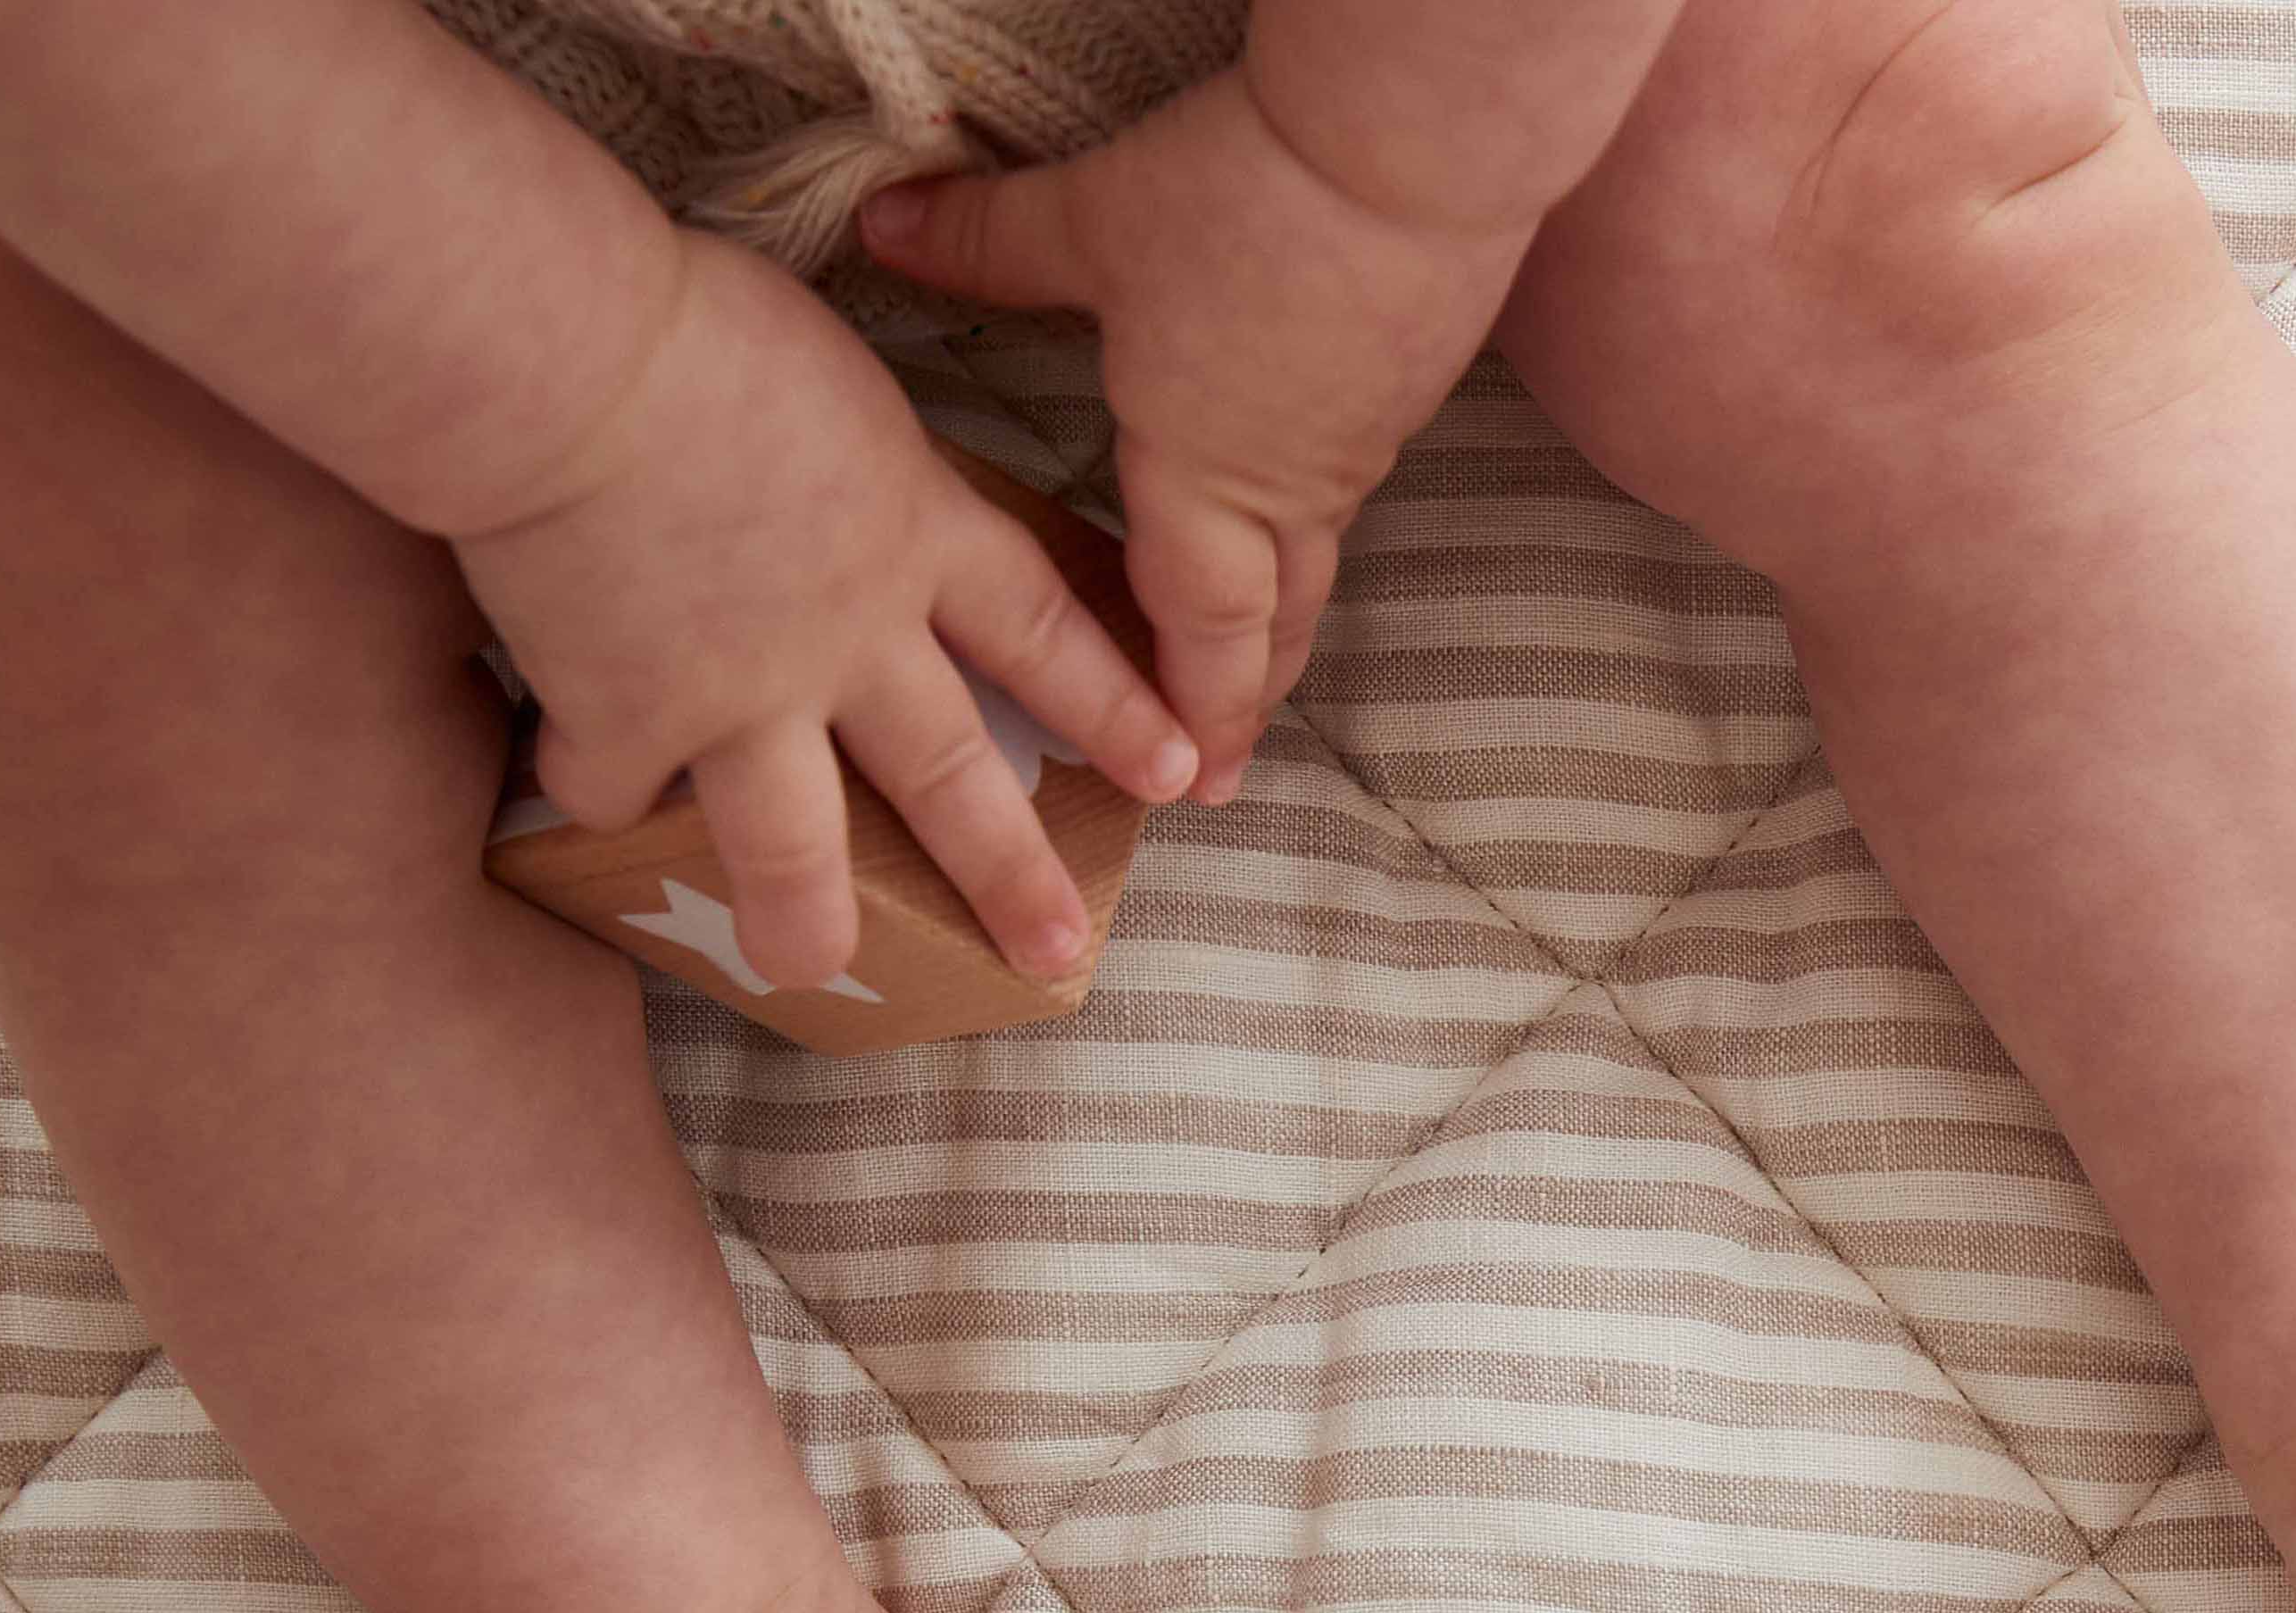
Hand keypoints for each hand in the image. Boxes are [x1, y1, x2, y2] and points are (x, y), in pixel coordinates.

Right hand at [447, 228, 1198, 987]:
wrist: (559, 355)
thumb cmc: (684, 316)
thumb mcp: (824, 369)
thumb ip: (853, 456)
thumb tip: (830, 464)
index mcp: (912, 531)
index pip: (1043, 633)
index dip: (1112, 707)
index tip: (1176, 774)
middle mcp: (849, 637)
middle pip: (952, 774)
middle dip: (1010, 873)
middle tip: (1058, 952)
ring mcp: (743, 696)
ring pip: (797, 844)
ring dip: (806, 921)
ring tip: (809, 972)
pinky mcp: (631, 722)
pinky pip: (615, 786)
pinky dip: (594, 786)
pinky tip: (581, 782)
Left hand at [858, 71, 1535, 801]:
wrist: (1416, 145)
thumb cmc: (1250, 201)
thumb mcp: (1094, 219)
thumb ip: (988, 240)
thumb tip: (879, 227)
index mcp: (1200, 477)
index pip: (1194, 635)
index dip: (1186, 715)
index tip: (1184, 784)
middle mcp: (1283, 488)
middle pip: (1272, 631)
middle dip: (1244, 708)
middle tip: (1224, 770)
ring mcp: (1356, 444)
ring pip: (1315, 567)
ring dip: (1281, 627)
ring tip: (1258, 662)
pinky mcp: (1403, 387)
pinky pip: (1348, 488)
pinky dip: (1311, 527)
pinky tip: (1293, 502)